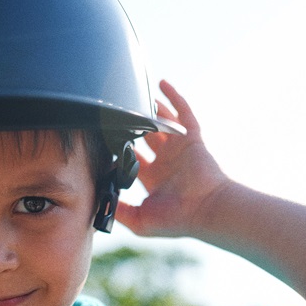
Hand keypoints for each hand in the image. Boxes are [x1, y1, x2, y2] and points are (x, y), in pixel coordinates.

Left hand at [115, 80, 229, 236]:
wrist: (206, 211)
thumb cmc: (177, 220)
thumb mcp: (140, 221)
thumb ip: (119, 211)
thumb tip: (100, 202)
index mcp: (153, 178)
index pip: (131, 158)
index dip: (119, 149)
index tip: (102, 140)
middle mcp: (165, 161)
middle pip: (145, 137)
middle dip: (131, 126)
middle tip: (115, 114)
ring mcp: (179, 149)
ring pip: (162, 123)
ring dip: (150, 110)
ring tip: (135, 95)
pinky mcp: (191, 139)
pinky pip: (183, 113)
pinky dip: (174, 98)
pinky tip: (162, 85)